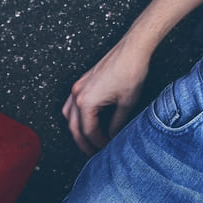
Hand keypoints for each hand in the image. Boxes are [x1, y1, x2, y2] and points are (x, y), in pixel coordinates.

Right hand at [62, 40, 150, 154]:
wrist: (132, 49)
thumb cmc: (131, 72)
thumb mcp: (127, 103)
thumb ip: (117, 123)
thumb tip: (113, 136)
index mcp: (86, 101)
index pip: (88, 131)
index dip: (98, 143)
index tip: (106, 149)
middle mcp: (77, 94)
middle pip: (75, 127)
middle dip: (84, 142)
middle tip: (94, 153)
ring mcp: (77, 87)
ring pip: (69, 116)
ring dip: (78, 130)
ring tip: (89, 140)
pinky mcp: (82, 81)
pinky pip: (72, 104)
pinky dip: (76, 116)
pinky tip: (86, 121)